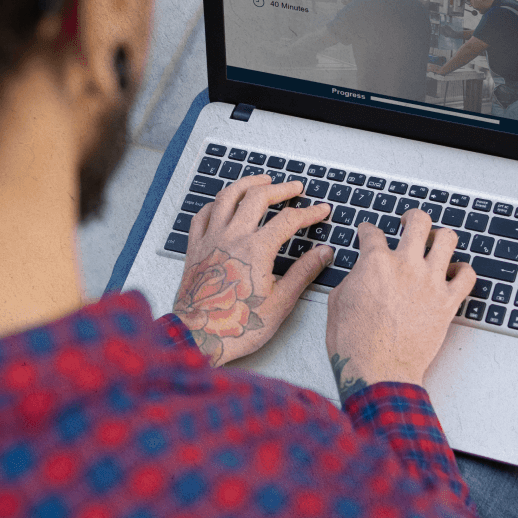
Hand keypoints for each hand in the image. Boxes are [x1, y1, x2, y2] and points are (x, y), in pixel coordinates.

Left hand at [173, 174, 333, 366]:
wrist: (198, 338)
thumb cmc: (237, 326)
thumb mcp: (280, 303)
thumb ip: (303, 272)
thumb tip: (323, 253)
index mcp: (256, 249)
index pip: (289, 220)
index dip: (309, 212)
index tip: (321, 210)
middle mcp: (232, 237)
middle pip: (258, 197)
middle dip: (281, 188)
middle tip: (295, 188)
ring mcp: (210, 240)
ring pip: (227, 197)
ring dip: (247, 184)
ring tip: (262, 180)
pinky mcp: (194, 248)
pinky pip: (202, 215)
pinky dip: (215, 203)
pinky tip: (223, 204)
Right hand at [325, 210, 475, 401]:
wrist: (378, 370)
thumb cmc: (354, 343)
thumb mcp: (338, 302)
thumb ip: (353, 279)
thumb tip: (360, 275)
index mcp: (375, 262)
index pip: (372, 232)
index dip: (367, 231)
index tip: (368, 234)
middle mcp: (406, 265)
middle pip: (418, 222)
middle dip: (412, 218)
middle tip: (408, 223)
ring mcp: (430, 282)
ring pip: (448, 239)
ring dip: (441, 238)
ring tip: (436, 243)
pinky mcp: (448, 302)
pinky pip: (467, 275)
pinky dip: (462, 271)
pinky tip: (453, 274)